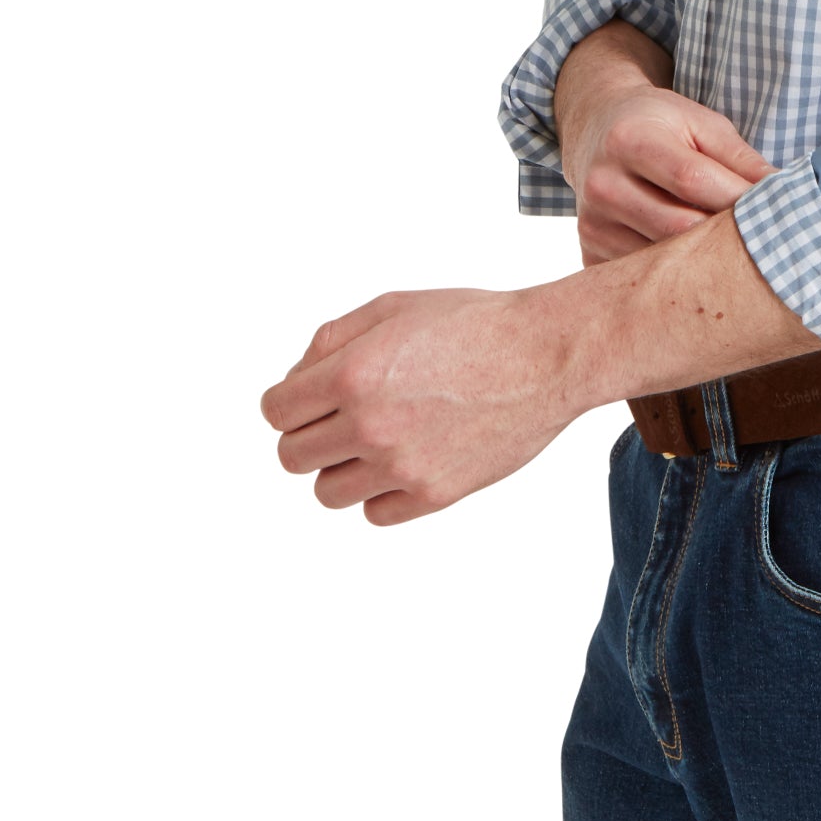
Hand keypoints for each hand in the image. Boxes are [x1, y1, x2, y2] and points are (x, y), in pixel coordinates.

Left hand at [259, 286, 572, 526]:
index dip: (288, 401)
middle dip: (308, 434)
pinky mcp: (433, 494)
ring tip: (374, 440)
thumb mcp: (394, 307)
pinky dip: (381, 491)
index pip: (276, 412)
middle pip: (292, 457)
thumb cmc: (475, 323)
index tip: (308, 398)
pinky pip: (374, 513)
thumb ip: (332, 339)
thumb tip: (297, 378)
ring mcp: (401, 466)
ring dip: (340, 467)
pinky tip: (406, 457)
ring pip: (327, 493)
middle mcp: (369, 425)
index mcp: (353, 373)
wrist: (545, 354)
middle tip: (340, 417)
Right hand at [561, 78, 774, 266]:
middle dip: (725, 235)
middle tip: (762, 238)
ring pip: (663, 260)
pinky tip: (696, 263)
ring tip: (731, 251)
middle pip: (679, 227)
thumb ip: (740, 158)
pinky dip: (676, 273)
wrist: (597, 129)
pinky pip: (644, 276)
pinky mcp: (591, 252)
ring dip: (704, 260)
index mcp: (631, 140)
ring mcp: (593, 223)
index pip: (692, 179)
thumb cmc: (660, 123)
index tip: (776, 209)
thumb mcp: (701, 123)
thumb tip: (787, 191)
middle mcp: (603, 183)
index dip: (737, 198)